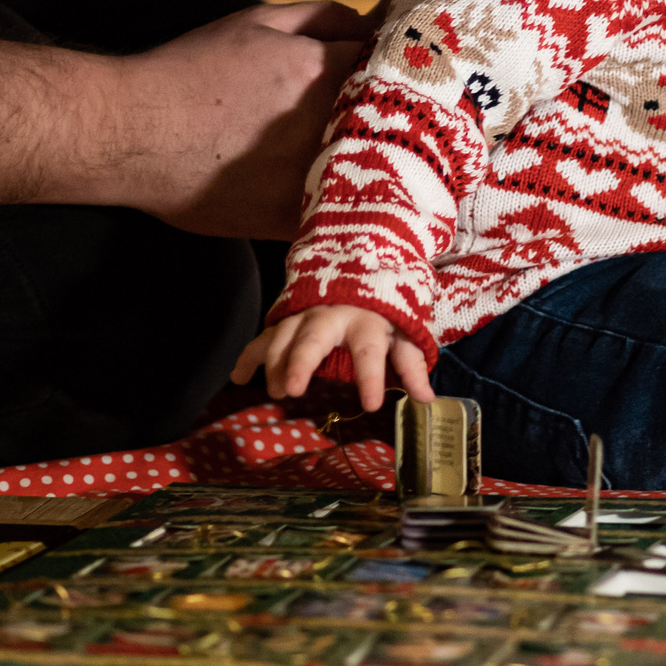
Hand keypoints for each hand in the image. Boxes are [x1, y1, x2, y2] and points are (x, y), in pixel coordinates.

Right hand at [0, 1, 372, 238]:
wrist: (131, 135)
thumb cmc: (192, 71)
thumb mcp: (260, 20)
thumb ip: (326, 17)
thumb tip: (373, 27)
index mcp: (328, 72)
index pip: (401, 65)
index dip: (407, 67)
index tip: (410, 71)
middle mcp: (329, 126)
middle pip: (399, 121)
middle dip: (405, 114)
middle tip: (408, 112)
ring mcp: (313, 177)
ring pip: (379, 169)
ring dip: (387, 160)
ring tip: (384, 152)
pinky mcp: (294, 218)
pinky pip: (342, 209)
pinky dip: (351, 199)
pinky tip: (350, 190)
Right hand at [234, 305, 434, 407]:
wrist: (364, 261)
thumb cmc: (386, 308)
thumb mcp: (406, 332)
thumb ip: (411, 364)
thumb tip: (427, 398)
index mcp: (369, 321)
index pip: (371, 351)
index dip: (371, 377)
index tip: (371, 404)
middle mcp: (334, 315)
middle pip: (314, 337)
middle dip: (300, 362)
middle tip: (291, 389)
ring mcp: (306, 314)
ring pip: (284, 336)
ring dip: (274, 363)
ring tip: (274, 392)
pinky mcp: (287, 317)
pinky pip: (264, 336)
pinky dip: (248, 355)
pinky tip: (238, 377)